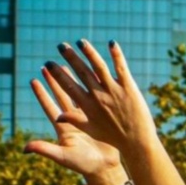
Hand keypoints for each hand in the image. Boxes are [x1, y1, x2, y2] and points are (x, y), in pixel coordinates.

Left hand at [25, 73, 121, 180]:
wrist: (105, 169)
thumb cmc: (83, 165)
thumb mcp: (63, 157)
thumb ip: (45, 150)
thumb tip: (24, 148)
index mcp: (62, 128)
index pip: (49, 107)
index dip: (42, 95)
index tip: (34, 80)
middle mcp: (71, 121)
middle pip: (60, 96)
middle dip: (53, 81)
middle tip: (46, 65)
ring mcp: (84, 119)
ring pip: (76, 94)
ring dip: (70, 80)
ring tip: (64, 64)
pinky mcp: (97, 118)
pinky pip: (92, 98)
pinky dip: (90, 86)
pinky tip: (89, 73)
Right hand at [42, 41, 159, 156]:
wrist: (136, 142)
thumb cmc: (112, 138)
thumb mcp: (91, 130)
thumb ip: (74, 120)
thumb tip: (58, 115)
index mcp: (88, 107)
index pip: (68, 86)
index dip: (58, 74)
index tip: (48, 64)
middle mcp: (98, 97)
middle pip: (82, 72)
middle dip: (70, 57)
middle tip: (61, 46)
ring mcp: (114, 91)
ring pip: (99, 66)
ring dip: (89, 52)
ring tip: (81, 42)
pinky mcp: (128, 87)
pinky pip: (121, 67)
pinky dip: (116, 55)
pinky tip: (111, 43)